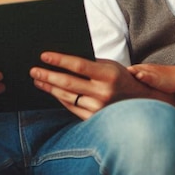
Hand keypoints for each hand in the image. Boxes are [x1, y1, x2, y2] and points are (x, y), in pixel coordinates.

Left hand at [30, 52, 166, 118]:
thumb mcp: (110, 66)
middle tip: (33, 70)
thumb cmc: (122, 79)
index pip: (78, 65)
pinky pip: (71, 106)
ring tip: (37, 79)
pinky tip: (51, 90)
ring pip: (66, 96)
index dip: (59, 60)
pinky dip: (59, 97)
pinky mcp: (94, 119)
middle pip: (68, 83)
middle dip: (47, 75)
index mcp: (109, 75)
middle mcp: (103, 93)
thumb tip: (62, 59)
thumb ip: (90, 64)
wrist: (142, 103)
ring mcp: (98, 108)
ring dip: (49, 87)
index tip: (43, 55)